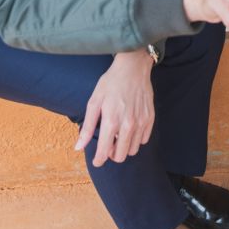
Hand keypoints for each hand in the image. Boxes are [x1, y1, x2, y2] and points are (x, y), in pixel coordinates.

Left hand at [75, 48, 153, 166]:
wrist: (133, 68)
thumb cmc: (111, 83)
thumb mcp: (94, 102)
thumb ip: (88, 127)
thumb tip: (78, 147)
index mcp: (111, 121)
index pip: (104, 153)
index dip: (98, 160)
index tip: (97, 161)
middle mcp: (128, 125)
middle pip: (120, 156)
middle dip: (112, 154)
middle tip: (108, 145)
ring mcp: (141, 122)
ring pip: (133, 150)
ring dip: (125, 148)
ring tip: (119, 136)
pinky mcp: (150, 118)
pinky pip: (143, 140)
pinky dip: (136, 139)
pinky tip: (130, 129)